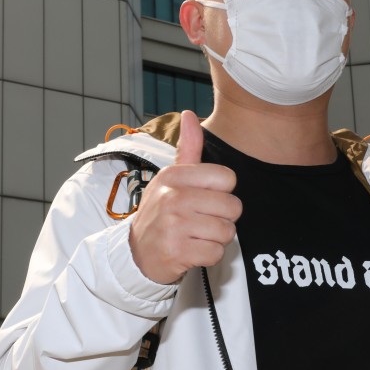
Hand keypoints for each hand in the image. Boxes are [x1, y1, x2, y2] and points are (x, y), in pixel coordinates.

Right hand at [128, 111, 241, 283]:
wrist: (136, 253)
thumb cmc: (162, 212)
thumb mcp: (171, 178)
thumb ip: (188, 148)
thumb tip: (189, 114)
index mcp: (174, 176)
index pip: (227, 178)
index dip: (222, 192)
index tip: (205, 198)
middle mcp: (173, 198)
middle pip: (233, 207)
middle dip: (223, 218)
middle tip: (202, 221)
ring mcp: (174, 226)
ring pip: (227, 231)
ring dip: (217, 238)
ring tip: (197, 235)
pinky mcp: (177, 252)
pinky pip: (216, 252)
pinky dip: (209, 255)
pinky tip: (193, 250)